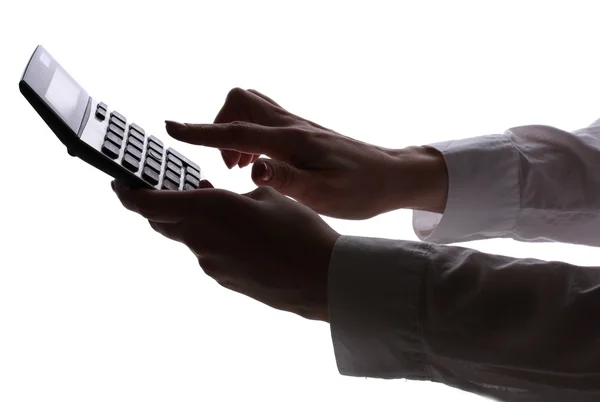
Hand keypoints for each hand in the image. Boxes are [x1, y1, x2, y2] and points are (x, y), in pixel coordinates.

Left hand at [111, 180, 339, 321]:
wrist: (320, 278)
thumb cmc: (297, 230)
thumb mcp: (266, 196)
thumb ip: (233, 198)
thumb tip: (222, 203)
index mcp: (206, 210)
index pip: (148, 204)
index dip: (127, 194)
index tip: (119, 185)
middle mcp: (200, 239)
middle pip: (163, 222)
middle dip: (160, 206)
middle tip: (168, 190)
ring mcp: (210, 264)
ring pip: (189, 238)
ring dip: (194, 223)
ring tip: (222, 210)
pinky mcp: (224, 280)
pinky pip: (209, 254)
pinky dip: (213, 240)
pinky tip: (241, 236)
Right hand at [165, 88, 447, 218]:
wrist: (391, 176)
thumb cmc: (362, 189)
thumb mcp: (325, 194)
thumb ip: (287, 180)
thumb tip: (252, 168)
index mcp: (292, 142)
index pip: (237, 131)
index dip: (201, 131)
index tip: (171, 128)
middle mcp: (292, 126)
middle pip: (241, 103)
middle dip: (218, 127)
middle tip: (225, 164)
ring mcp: (298, 126)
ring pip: (252, 108)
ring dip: (234, 131)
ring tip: (239, 167)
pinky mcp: (303, 133)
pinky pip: (265, 120)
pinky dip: (250, 136)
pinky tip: (260, 163)